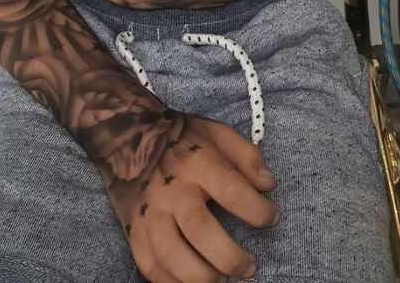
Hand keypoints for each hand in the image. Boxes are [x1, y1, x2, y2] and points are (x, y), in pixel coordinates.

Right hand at [110, 111, 278, 282]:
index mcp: (197, 162)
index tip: (272, 217)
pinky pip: (150, 267)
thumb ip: (246, 155)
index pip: (231, 189)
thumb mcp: (217, 132)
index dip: (257, 209)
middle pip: (199, 229)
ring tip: (221, 280)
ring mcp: (150, 213)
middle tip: (249, 267)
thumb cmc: (182, 139)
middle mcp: (172, 190)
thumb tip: (268, 183)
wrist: (128, 138)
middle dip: (229, 256)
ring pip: (171, 254)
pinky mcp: (134, 231)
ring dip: (200, 276)